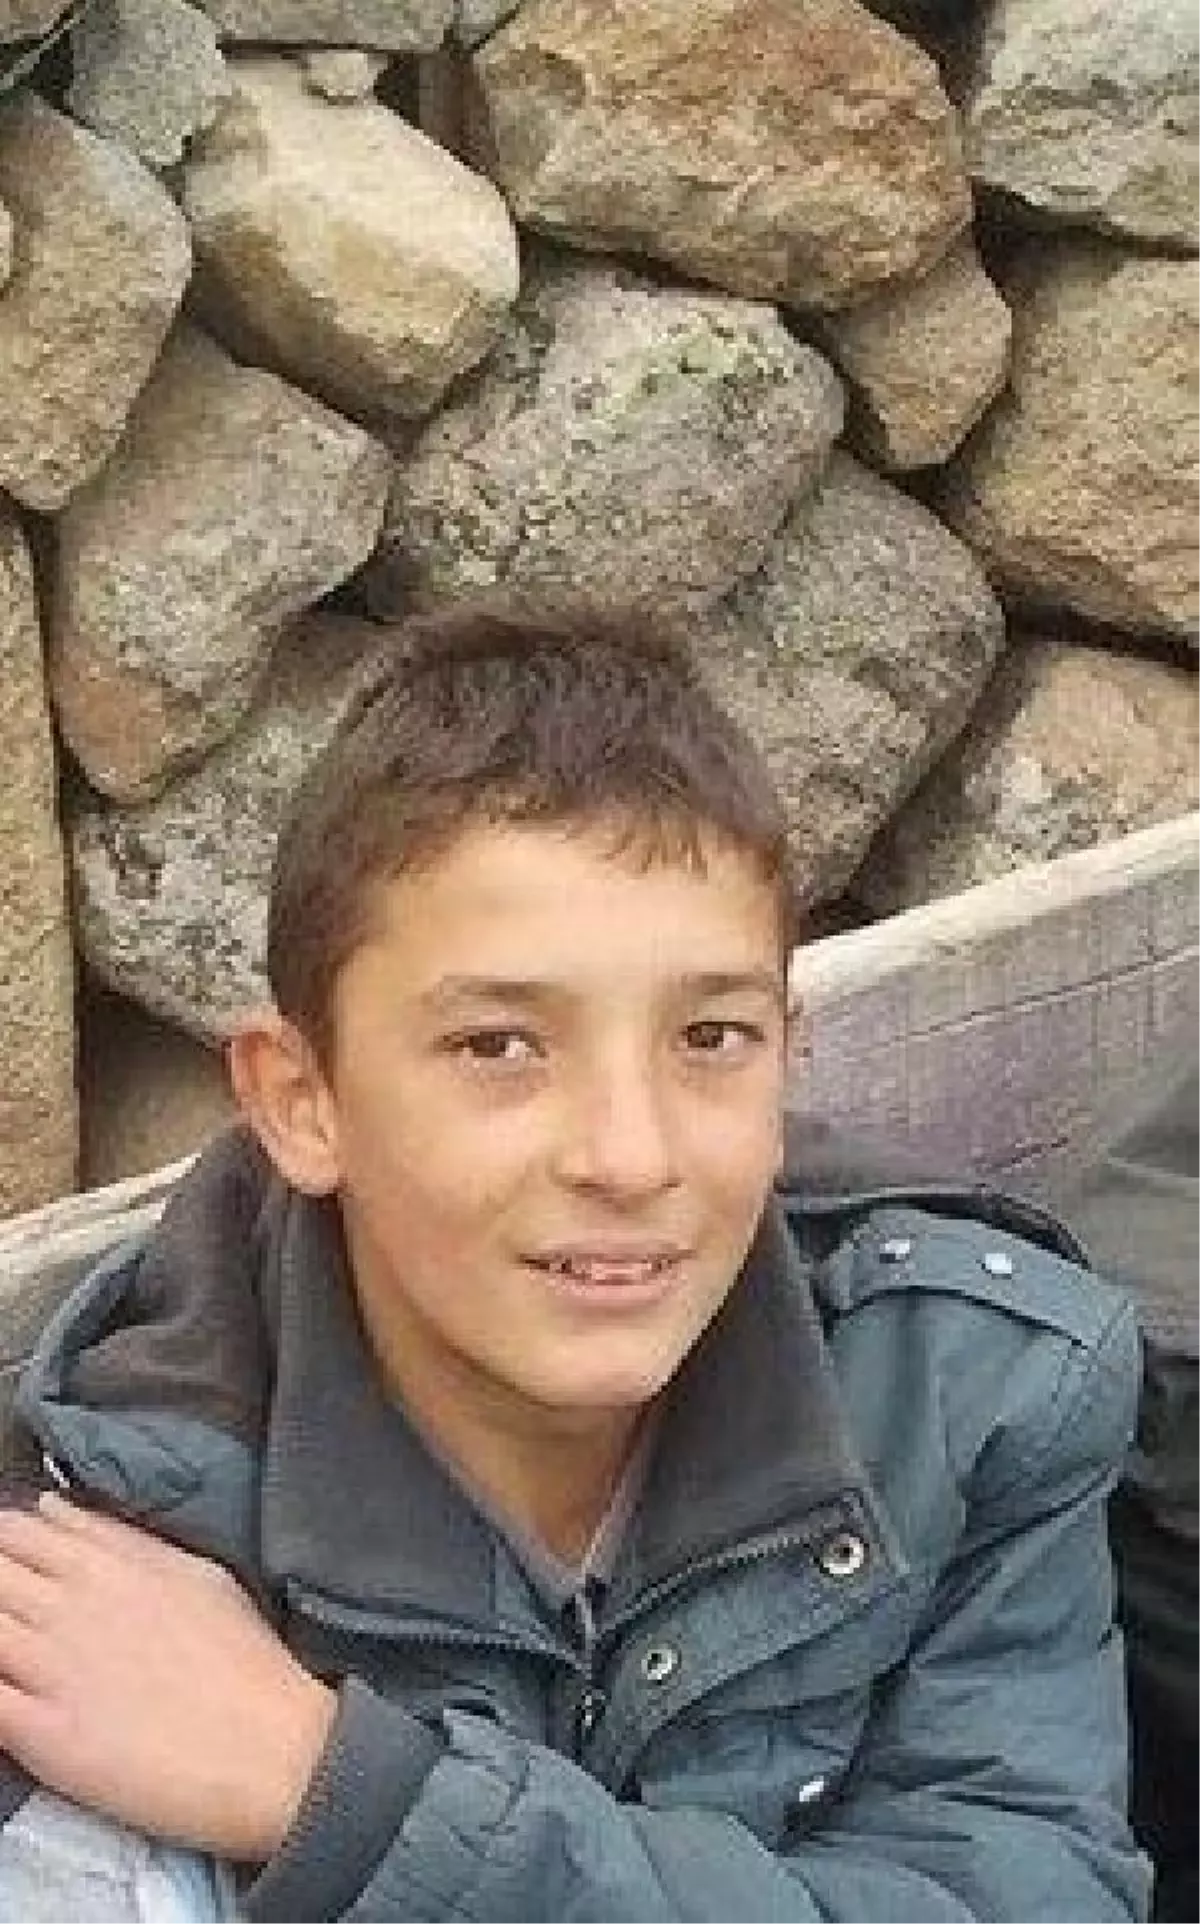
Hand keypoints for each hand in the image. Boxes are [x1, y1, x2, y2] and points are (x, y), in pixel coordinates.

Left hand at [0, 1493, 335, 1861]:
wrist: (273, 1752)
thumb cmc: (248, 1664)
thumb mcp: (196, 1574)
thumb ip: (122, 1540)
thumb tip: (59, 1511)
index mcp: (113, 1563)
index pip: (21, 1529)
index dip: (8, 1544)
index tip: (16, 1562)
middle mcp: (74, 1605)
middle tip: (17, 1606)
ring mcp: (54, 1668)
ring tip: (20, 1650)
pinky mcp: (44, 1735)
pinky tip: (8, 1686)